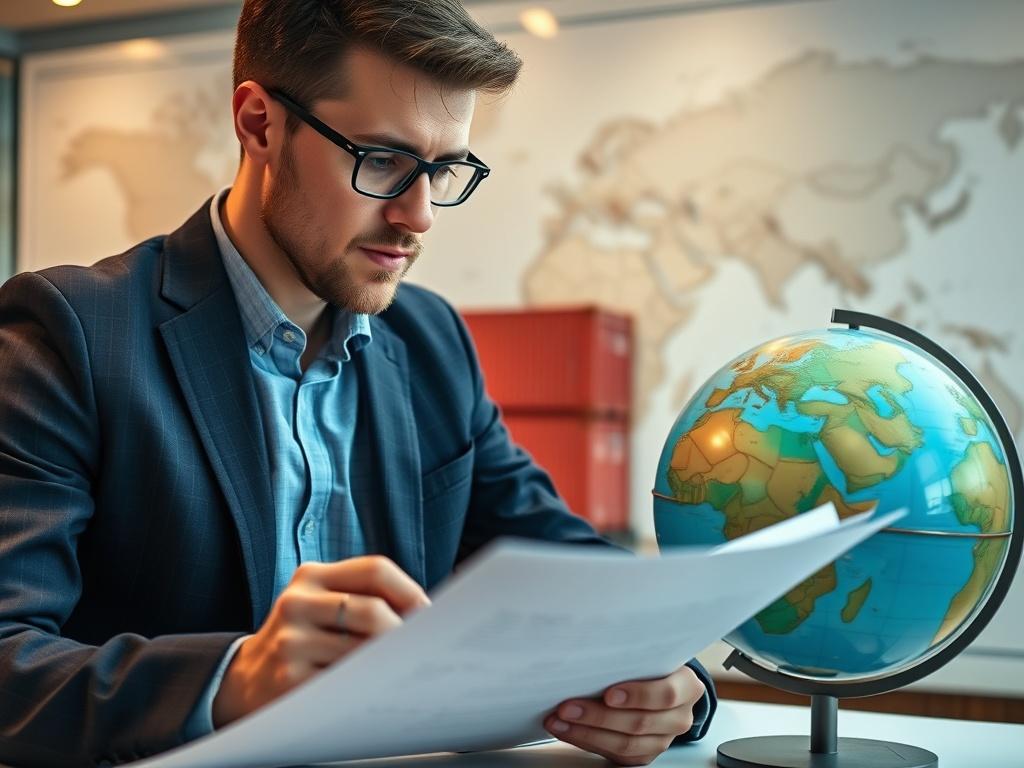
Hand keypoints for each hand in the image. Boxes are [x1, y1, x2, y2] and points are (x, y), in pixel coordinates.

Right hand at [213, 556, 429, 726]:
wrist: (243, 679)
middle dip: (404, 633)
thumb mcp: (320, 604)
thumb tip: (426, 614)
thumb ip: (362, 598)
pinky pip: (343, 682)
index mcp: (311, 576)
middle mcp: (297, 601)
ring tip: (404, 670)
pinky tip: (374, 689)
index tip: (430, 614)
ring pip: (361, 650)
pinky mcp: (287, 678)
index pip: (375, 569)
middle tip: (423, 649)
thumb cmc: (301, 638)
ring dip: (389, 663)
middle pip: (372, 610)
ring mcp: (289, 640)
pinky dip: (366, 686)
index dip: (410, 591)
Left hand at [544, 664, 705, 765]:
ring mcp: (663, 739)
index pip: (665, 695)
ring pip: (625, 744)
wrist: (661, 683)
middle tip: (567, 707)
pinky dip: (587, 741)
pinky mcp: (645, 754)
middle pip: (639, 722)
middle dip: (598, 716)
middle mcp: (679, 717)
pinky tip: (568, 730)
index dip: (637, 695)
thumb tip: (590, 647)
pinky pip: (616, 754)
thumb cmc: (651, 664)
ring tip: (559, 721)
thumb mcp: (650, 653)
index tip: (608, 693)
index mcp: (687, 687)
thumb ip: (632, 654)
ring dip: (586, 733)